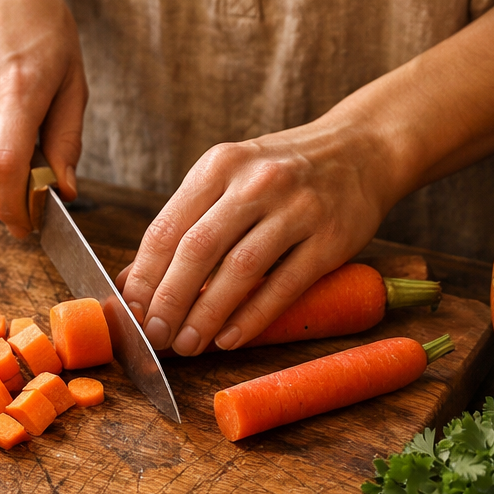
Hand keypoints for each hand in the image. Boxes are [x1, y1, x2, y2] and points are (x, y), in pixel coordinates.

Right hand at [0, 0, 85, 236]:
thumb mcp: (73, 81)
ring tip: (6, 126)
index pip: (3, 169)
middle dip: (1, 192)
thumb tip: (62, 191)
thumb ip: (67, 140)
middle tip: (27, 177)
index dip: (12, 210)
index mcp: (17, 88)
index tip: (26, 226)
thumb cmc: (43, 27)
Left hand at [118, 123, 400, 355]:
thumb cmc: (282, 172)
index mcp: (219, 166)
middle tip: (156, 335)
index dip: (144, 275)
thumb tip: (131, 283)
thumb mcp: (228, 180)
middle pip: (198, 250)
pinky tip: (229, 338)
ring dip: (207, 314)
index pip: (167, 227)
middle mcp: (255, 182)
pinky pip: (284, 285)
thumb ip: (184, 225)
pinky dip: (252, 317)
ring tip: (188, 344)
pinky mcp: (330, 238)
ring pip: (240, 269)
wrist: (362, 149)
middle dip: (170, 300)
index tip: (130, 311)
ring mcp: (297, 208)